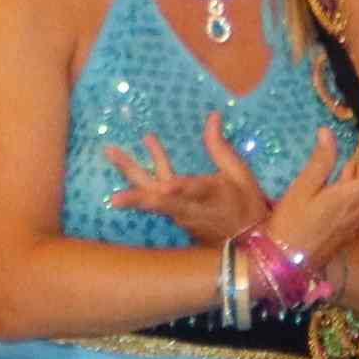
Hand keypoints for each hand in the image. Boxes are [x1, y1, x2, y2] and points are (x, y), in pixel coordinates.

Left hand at [103, 116, 282, 246]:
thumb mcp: (239, 173)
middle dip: (136, 198)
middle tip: (114, 198)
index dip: (181, 188)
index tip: (167, 186)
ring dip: (129, 183)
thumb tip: (212, 116)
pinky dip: (139, 182)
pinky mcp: (174, 218)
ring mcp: (180, 216)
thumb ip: (220, 147)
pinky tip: (126, 162)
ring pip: (151, 201)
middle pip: (161, 203)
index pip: (194, 192)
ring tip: (111, 153)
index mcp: (213, 195)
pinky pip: (154, 200)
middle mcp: (191, 208)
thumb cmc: (245, 203)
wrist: (247, 242)